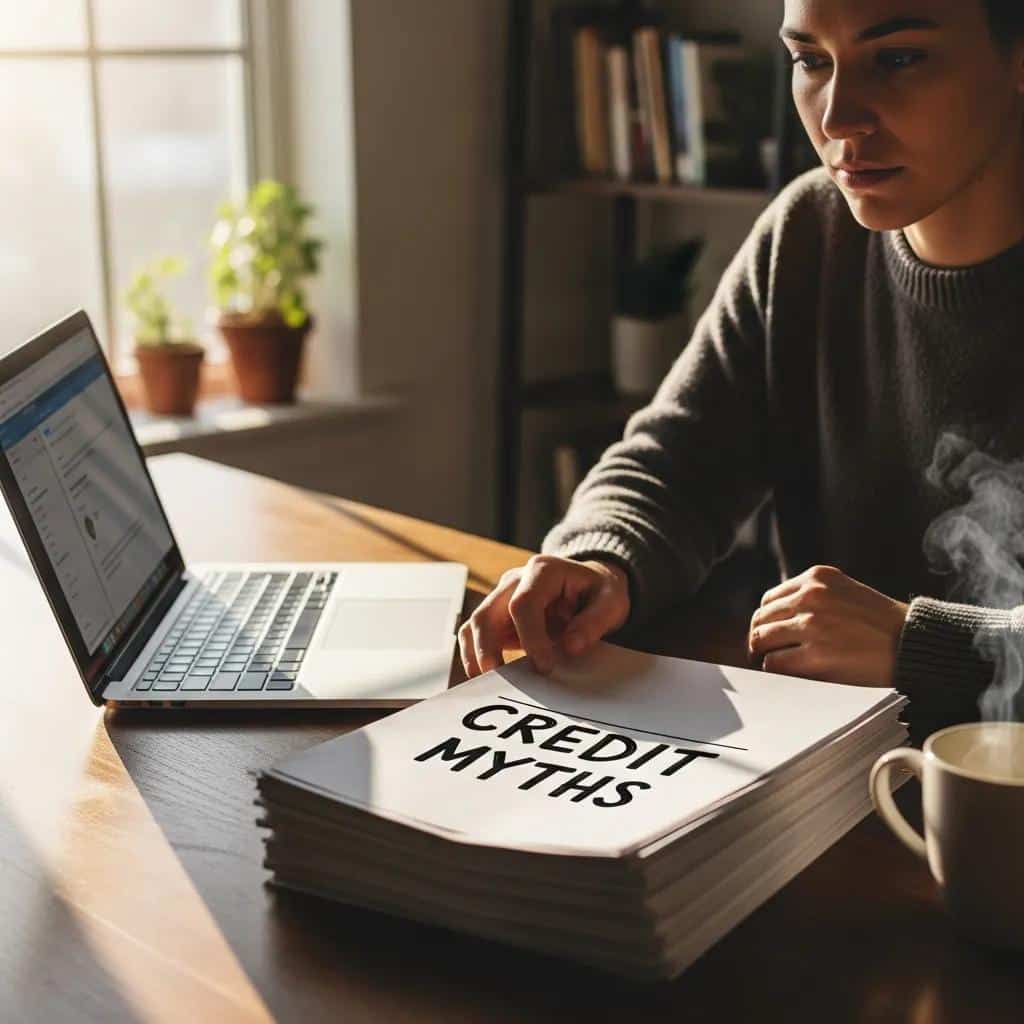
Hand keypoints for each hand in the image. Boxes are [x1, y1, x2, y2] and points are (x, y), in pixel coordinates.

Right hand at [458, 555, 630, 678]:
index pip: (523, 603)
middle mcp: (515, 581)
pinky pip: (476, 636)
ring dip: (476, 655)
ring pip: (474, 625)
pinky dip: (475, 657)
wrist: (590, 586)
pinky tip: (486, 679)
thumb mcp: (612, 601)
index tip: (544, 666)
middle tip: (499, 680)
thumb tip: (571, 647)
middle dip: (488, 648)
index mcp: (543, 570)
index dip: (530, 637)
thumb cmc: (599, 593)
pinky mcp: (498, 617)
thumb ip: (594, 622)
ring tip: (487, 685)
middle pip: (486, 613)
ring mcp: (502, 598)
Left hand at [748, 565, 908, 686]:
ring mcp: (813, 625)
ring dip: (764, 655)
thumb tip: (777, 617)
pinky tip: (788, 673)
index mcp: (817, 578)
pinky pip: (774, 663)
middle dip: (759, 638)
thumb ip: (813, 596)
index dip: (767, 620)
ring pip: (761, 640)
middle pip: (761, 619)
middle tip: (764, 654)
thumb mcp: (845, 592)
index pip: (769, 600)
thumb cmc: (882, 623)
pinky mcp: (816, 655)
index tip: (770, 634)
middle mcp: (811, 597)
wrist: (914, 643)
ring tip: (774, 664)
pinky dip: (775, 670)